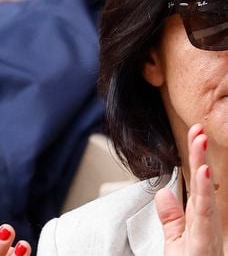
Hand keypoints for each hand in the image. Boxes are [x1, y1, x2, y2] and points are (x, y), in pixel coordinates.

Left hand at [155, 124, 222, 254]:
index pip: (196, 185)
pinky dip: (203, 197)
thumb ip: (172, 219)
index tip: (195, 134)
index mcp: (198, 223)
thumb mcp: (177, 245)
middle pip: (202, 186)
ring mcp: (208, 238)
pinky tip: (202, 175)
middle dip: (200, 156)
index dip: (196, 159)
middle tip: (198, 129)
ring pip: (205, 197)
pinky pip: (204, 220)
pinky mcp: (202, 248)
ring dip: (203, 169)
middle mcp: (206, 227)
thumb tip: (165, 192)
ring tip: (200, 143)